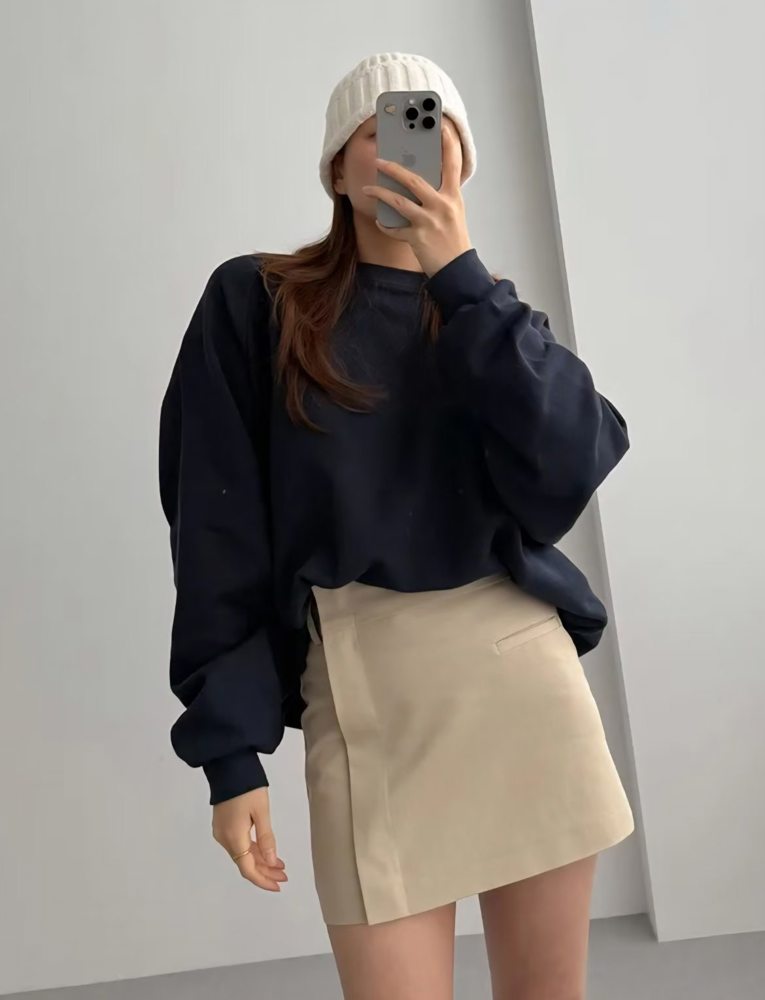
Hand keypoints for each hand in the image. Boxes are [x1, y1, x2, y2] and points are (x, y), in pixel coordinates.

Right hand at [212, 786, 287, 891]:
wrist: (227, 765)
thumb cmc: (248, 787)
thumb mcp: (262, 811)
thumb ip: (266, 838)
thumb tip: (271, 862)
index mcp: (234, 837)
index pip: (248, 868)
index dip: (263, 880)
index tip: (279, 885)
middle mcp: (224, 839)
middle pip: (245, 863)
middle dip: (265, 871)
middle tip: (285, 875)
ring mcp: (222, 832)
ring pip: (242, 854)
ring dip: (260, 861)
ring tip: (280, 864)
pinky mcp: (223, 824)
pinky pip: (239, 844)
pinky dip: (253, 850)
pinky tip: (266, 851)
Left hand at [361, 120, 473, 278]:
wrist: (457, 270)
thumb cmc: (454, 240)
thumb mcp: (453, 213)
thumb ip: (440, 196)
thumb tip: (417, 181)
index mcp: (453, 197)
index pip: (452, 163)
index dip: (448, 143)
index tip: (441, 126)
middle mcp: (442, 206)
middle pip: (414, 180)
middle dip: (393, 168)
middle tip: (379, 160)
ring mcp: (429, 222)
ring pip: (399, 202)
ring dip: (380, 193)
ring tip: (368, 189)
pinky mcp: (418, 238)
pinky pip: (395, 228)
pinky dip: (385, 225)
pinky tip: (379, 220)